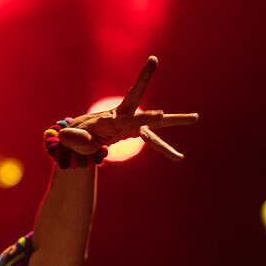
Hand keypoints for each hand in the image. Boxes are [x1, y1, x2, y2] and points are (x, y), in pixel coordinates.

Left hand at [60, 57, 198, 160]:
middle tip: (173, 107)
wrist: (81, 133)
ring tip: (195, 117)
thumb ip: (72, 137)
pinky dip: (165, 149)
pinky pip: (153, 141)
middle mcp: (123, 118)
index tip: (158, 114)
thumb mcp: (71, 137)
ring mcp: (131, 124)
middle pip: (144, 113)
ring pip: (155, 125)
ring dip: (174, 121)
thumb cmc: (76, 135)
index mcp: (110, 120)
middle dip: (158, 108)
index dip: (141, 117)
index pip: (127, 117)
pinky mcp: (134, 132)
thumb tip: (71, 137)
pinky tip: (178, 158)